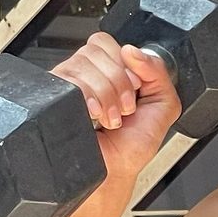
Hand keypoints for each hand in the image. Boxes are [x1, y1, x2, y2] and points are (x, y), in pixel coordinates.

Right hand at [50, 32, 182, 187]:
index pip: (109, 43)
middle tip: (124, 109)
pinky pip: (68, 78)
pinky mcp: (54, 97)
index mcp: (111, 72)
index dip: (126, 65)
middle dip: (118, 81)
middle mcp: (87, 75)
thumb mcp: (162, 106)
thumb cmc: (131, 147)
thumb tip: (132, 51)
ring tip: (109, 118)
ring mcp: (68, 84)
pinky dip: (89, 98)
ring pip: (83, 62)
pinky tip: (94, 116)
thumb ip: (158, 72)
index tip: (135, 91)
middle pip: (96, 49)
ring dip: (106, 94)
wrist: (112, 173)